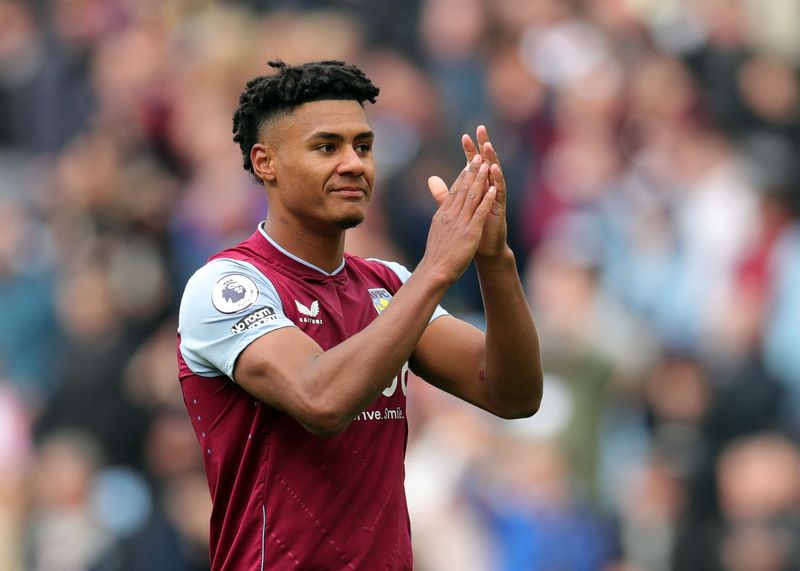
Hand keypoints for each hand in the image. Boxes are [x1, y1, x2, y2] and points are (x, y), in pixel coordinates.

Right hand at [420, 154, 496, 285]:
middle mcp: (451, 215)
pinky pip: (479, 213)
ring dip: (480, 180)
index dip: (463, 176)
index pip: (454, 190)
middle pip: (462, 189)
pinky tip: (493, 189)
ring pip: (471, 196)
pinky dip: (486, 200)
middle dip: (472, 171)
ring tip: (487, 166)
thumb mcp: (436, 229)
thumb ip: (439, 212)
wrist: (436, 270)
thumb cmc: (437, 253)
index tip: (469, 163)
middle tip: (479, 156)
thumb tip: (436, 209)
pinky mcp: (470, 232)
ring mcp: (460, 223)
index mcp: (443, 214)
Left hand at [429, 125, 508, 258]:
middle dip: (483, 146)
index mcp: (477, 188)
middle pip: (485, 163)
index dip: (469, 151)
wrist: (483, 250)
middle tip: (481, 129)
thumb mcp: (454, 208)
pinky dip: (497, 179)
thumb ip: (444, 193)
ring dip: (491, 158)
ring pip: (494, 173)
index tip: (464, 135)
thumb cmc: (471, 229)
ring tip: (487, 144)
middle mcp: (487, 189)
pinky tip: (494, 168)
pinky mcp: (500, 207)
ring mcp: (495, 197)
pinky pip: (500, 190)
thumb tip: (431, 179)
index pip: (472, 165)